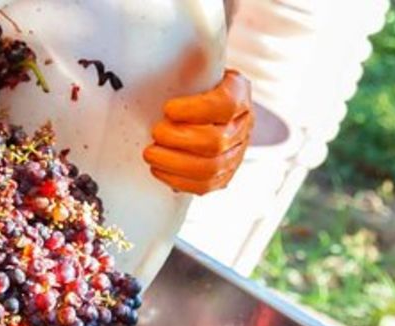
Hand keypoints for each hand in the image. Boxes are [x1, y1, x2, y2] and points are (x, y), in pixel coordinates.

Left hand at [144, 69, 252, 194]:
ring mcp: (237, 153)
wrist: (207, 102)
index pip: (226, 105)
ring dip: (174, 163)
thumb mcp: (196, 70)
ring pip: (211, 168)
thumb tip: (150, 69)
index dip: (195, 110)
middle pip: (217, 142)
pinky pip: (205, 187)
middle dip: (179, 140)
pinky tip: (158, 169)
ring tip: (150, 153)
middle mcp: (244, 124)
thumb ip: (185, 71)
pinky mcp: (225, 175)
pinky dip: (177, 180)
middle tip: (156, 132)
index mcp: (240, 93)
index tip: (168, 108)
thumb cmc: (195, 85)